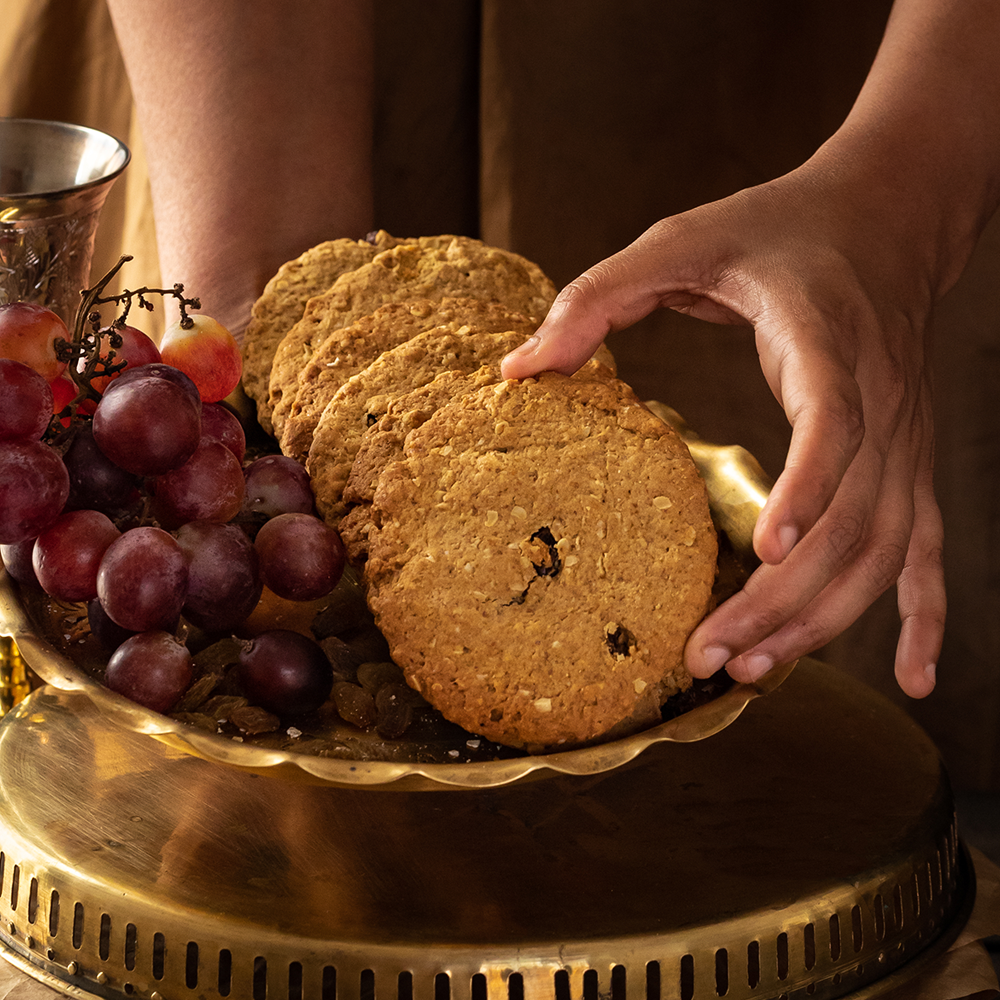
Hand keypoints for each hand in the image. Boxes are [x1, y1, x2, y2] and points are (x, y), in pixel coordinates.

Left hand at [501, 166, 943, 697]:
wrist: (886, 216)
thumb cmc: (777, 229)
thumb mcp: (680, 240)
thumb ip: (597, 296)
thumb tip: (518, 370)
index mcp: (826, 337)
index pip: (836, 420)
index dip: (810, 486)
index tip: (768, 550)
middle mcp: (881, 398)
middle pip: (853, 518)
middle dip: (786, 598)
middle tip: (711, 655)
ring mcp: (905, 438)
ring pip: (883, 550)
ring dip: (825, 620)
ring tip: (752, 669)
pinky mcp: (908, 459)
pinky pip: (928, 549)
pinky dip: (926, 617)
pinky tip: (916, 678)